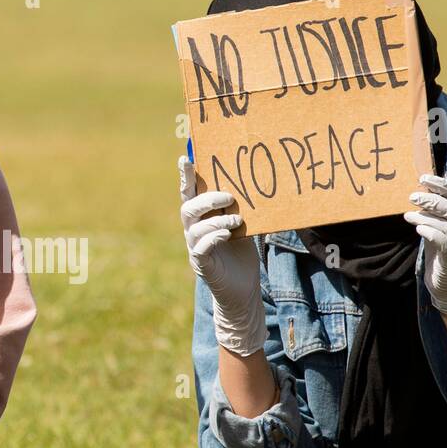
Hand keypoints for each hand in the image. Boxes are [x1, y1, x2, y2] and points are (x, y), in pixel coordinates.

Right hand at [178, 156, 265, 356]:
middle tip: (229, 196)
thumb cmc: (241, 255)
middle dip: (206, 199)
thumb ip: (243, 208)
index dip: (186, 177)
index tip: (185, 158)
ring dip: (216, 220)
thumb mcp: (244, 226)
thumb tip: (261, 184)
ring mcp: (195, 247)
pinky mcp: (202, 264)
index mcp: (202, 217)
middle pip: (188, 207)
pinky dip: (213, 238)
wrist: (243, 289)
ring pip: (195, 227)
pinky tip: (226, 236)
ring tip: (237, 221)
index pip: (190, 193)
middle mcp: (193, 230)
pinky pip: (200, 247)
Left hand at [403, 173, 446, 314]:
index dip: (440, 186)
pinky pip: (444, 241)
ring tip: (408, 215)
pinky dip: (430, 232)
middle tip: (412, 196)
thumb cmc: (444, 249)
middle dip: (432, 201)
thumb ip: (436, 212)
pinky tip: (418, 228)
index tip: (423, 179)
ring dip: (425, 217)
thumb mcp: (442, 226)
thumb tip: (420, 191)